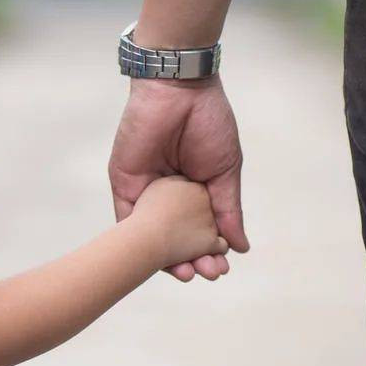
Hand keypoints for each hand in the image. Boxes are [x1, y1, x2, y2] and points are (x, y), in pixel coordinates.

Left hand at [109, 76, 248, 280]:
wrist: (179, 91)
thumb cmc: (207, 123)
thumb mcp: (225, 171)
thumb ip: (228, 209)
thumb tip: (240, 246)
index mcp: (194, 190)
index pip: (199, 231)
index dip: (209, 252)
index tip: (221, 268)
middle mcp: (169, 194)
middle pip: (175, 237)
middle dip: (190, 259)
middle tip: (206, 274)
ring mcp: (145, 190)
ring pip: (152, 234)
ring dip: (166, 256)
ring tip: (185, 273)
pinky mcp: (125, 183)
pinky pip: (127, 218)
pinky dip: (138, 240)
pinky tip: (153, 257)